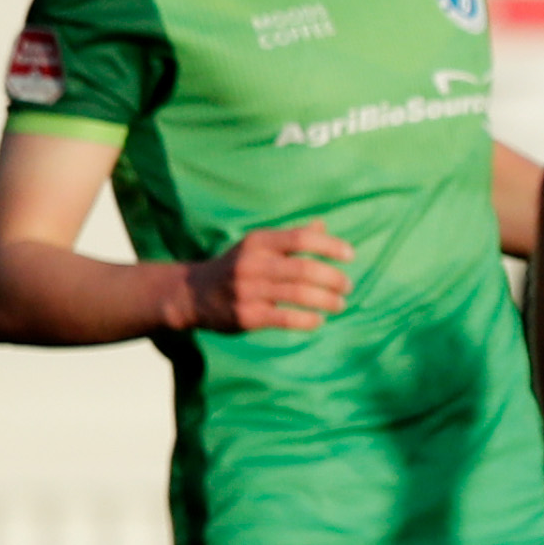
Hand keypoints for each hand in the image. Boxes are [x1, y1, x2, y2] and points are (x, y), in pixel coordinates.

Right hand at [181, 222, 355, 332]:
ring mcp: (247, 290)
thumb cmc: (238, 267)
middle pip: (304, 268)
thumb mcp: (258, 246)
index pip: (301, 238)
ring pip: (298, 294)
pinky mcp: (245, 315)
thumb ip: (290, 237)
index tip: (350, 255)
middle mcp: (252, 263)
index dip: (330, 245)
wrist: (193, 294)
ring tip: (340, 304)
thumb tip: (322, 224)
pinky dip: (308, 319)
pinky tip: (318, 320)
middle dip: (334, 278)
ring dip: (327, 300)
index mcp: (258, 242)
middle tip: (348, 286)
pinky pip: (285, 318)